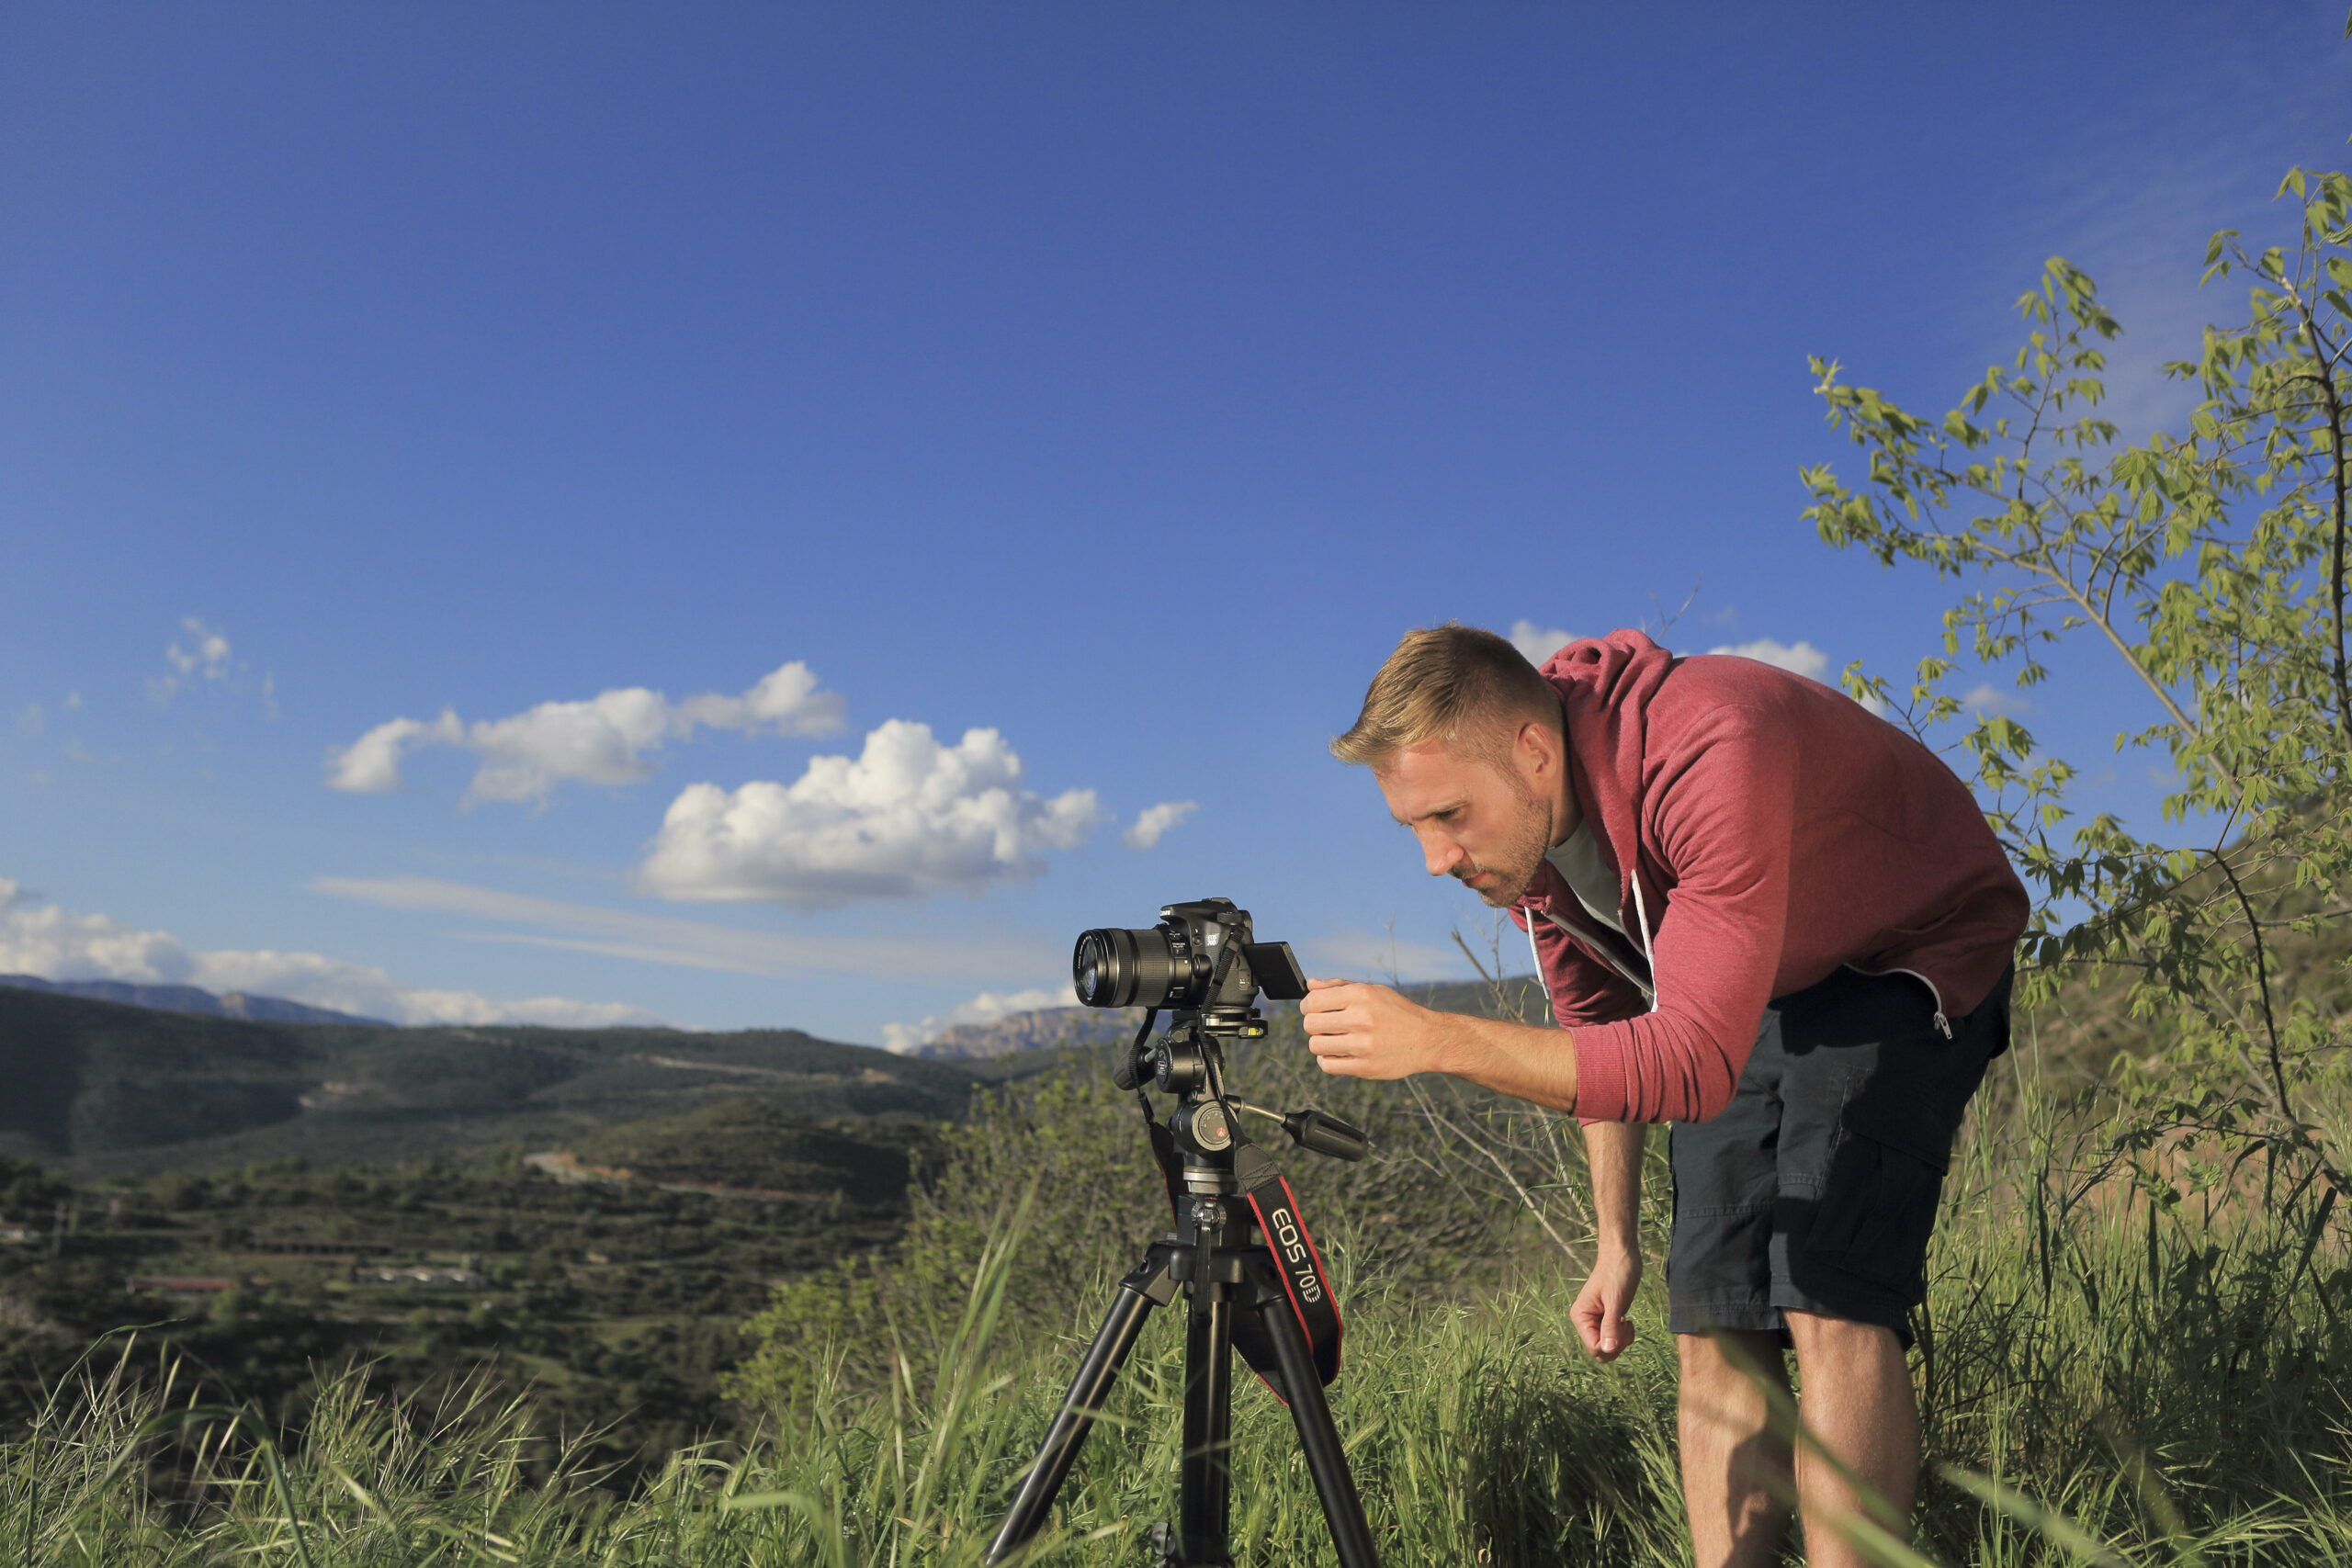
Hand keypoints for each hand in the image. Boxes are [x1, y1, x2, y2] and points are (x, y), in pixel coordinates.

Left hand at [1299, 978, 1453, 1079]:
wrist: (1427, 1039)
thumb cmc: (1397, 1012)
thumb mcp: (1373, 991)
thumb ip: (1339, 987)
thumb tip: (1310, 985)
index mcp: (1361, 996)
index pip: (1312, 1001)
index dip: (1307, 1006)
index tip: (1313, 1009)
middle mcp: (1361, 1019)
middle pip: (1310, 1024)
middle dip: (1313, 1024)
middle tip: (1325, 1025)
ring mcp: (1363, 1045)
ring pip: (1315, 1045)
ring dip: (1321, 1042)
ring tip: (1334, 1039)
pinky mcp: (1365, 1067)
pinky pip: (1327, 1065)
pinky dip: (1327, 1060)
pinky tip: (1338, 1053)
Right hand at [1572, 1248, 1640, 1361]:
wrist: (1622, 1255)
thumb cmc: (1617, 1273)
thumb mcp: (1615, 1301)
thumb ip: (1610, 1326)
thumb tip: (1607, 1350)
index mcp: (1580, 1316)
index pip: (1594, 1347)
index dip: (1611, 1346)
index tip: (1622, 1327)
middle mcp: (1585, 1321)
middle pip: (1600, 1351)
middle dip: (1616, 1344)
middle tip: (1625, 1324)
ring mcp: (1596, 1321)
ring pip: (1608, 1347)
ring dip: (1621, 1339)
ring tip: (1627, 1321)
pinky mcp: (1607, 1319)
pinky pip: (1614, 1338)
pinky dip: (1623, 1334)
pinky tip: (1627, 1319)